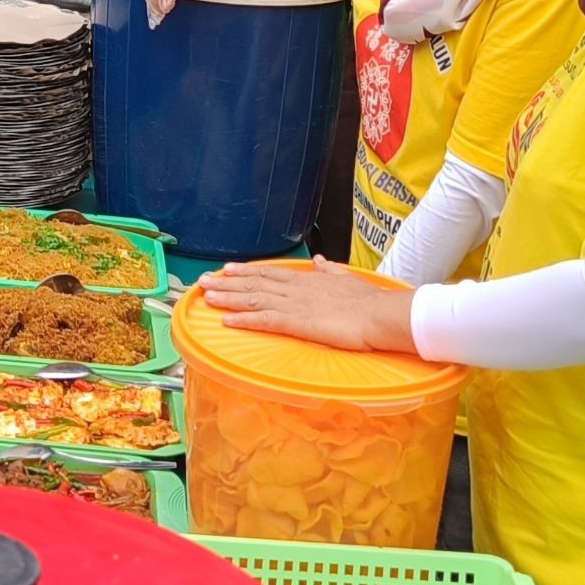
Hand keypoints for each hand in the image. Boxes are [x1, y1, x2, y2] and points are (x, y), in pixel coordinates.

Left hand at [200, 256, 416, 351]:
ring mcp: (294, 304)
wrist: (380, 313)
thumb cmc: (368, 301)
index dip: (246, 272)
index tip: (227, 269)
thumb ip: (330, 271)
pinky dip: (244, 319)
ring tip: (207, 296)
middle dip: (227, 283)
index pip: (269, 274)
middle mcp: (295, 288)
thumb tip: (321, 262)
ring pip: (253, 299)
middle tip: (203, 281)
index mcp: (307, 279)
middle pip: (254, 284)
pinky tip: (227, 320)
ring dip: (228, 298)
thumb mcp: (347, 279)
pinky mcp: (297, 322)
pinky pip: (264, 320)